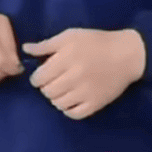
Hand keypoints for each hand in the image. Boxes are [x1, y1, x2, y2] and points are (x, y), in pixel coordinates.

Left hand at [23, 28, 145, 119]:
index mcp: (66, 58)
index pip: (40, 77)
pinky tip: (70, 101)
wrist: (126, 55)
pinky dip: (68, 110)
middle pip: (48, 92)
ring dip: (55, 99)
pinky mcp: (97, 103)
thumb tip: (25, 49)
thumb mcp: (70, 36)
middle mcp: (75, 77)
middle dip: (45, 88)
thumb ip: (46, 45)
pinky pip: (75, 114)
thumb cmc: (95, 42)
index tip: (40, 75)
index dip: (36, 78)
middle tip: (51, 82)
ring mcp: (86, 92)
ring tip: (60, 91)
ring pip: (59, 104)